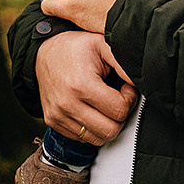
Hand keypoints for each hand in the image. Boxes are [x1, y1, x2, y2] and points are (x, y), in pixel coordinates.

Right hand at [34, 30, 136, 144]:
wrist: (43, 52)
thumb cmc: (75, 48)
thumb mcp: (101, 44)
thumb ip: (123, 62)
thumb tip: (140, 83)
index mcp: (81, 85)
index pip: (120, 111)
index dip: (129, 99)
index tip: (125, 89)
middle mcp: (67, 104)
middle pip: (110, 130)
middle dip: (120, 116)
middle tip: (117, 99)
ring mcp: (58, 115)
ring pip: (97, 139)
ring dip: (106, 124)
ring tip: (104, 104)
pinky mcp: (52, 122)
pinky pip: (82, 138)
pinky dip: (91, 128)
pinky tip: (91, 109)